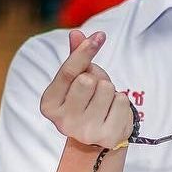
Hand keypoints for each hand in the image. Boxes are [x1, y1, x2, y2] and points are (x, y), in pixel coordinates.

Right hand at [39, 30, 132, 149]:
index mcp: (49, 105)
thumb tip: (76, 33)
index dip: (85, 51)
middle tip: (94, 92)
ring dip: (110, 91)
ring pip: (107, 88)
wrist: (99, 138)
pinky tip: (113, 113)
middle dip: (96, 79)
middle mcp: (63, 122)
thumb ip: (76, 58)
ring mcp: (85, 132)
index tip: (99, 36)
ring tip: (104, 103)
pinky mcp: (107, 137)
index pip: (68, 72)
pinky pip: (122, 101)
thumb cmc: (86, 102)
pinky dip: (121, 102)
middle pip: (88, 79)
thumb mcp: (77, 79)